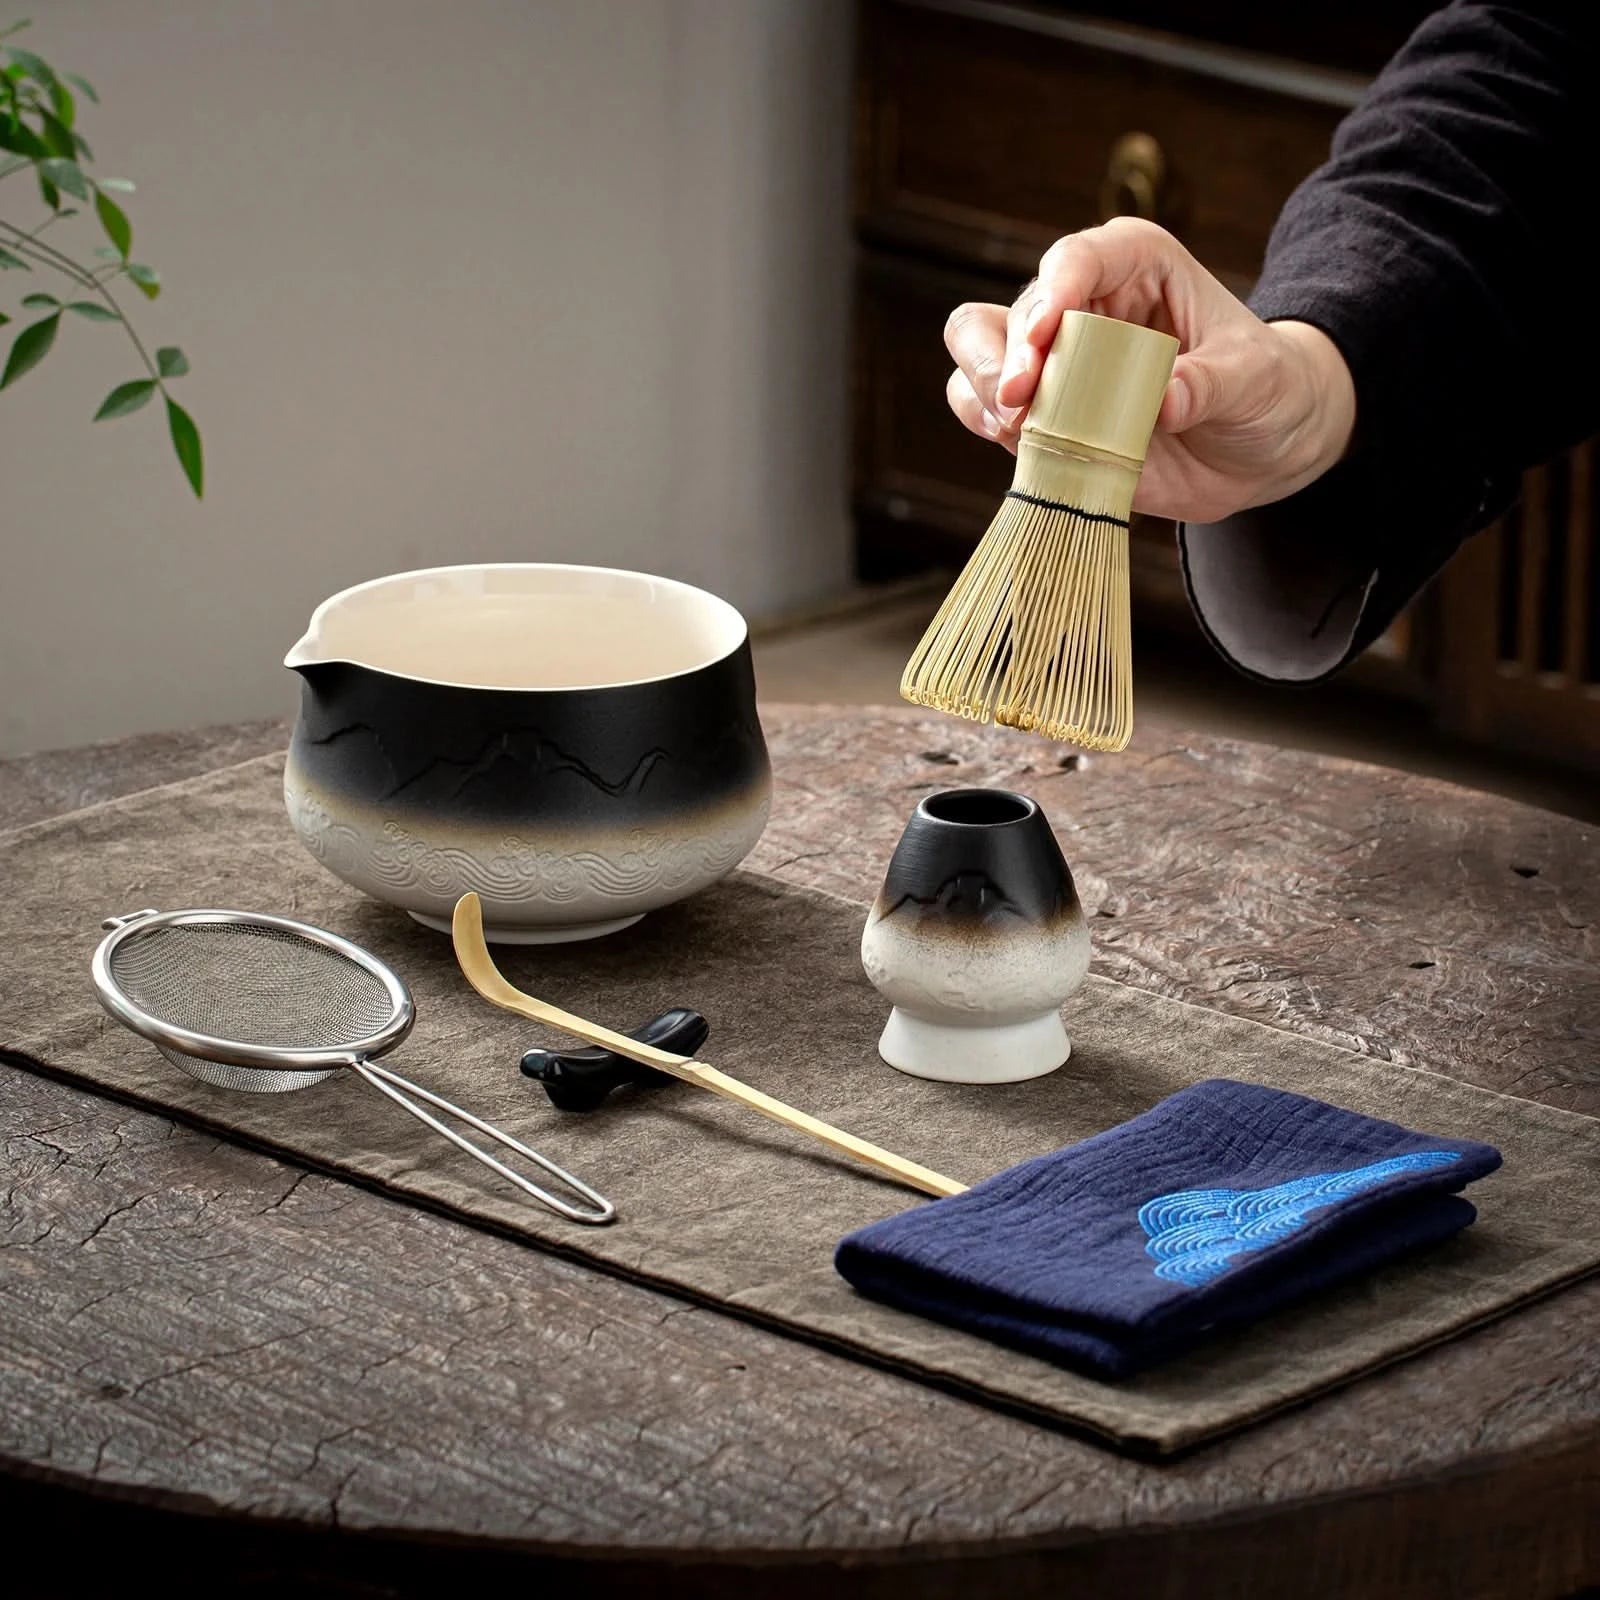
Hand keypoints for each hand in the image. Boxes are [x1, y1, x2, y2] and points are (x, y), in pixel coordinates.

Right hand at [943, 218, 1355, 523]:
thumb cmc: (1265, 391)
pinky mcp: (1041, 411)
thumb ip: (1209, 384)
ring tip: (1015, 425)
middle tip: (1022, 401)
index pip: (1075, 261)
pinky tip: (1013, 442)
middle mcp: (1083, 303)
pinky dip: (984, 423)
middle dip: (1007, 355)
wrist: (1258, 447)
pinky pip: (981, 406)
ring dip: (983, 387)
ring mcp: (1055, 359)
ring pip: (979, 349)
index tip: (1046, 339)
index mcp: (1136, 264)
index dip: (1051, 294)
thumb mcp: (1255, 379)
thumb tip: (1163, 402)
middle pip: (1013, 311)